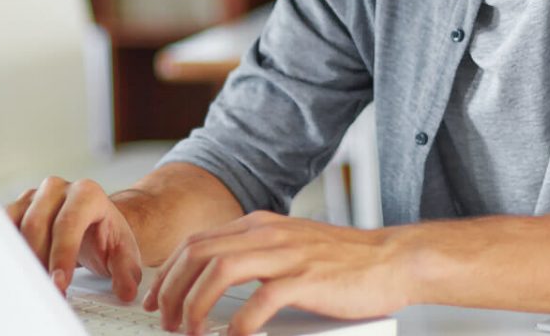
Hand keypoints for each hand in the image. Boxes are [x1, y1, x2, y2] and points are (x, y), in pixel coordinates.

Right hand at [7, 176, 142, 301]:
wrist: (94, 226)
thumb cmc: (106, 237)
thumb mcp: (123, 253)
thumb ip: (126, 271)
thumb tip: (126, 291)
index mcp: (87, 193)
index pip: (69, 222)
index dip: (62, 254)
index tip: (60, 282)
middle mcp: (58, 189)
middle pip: (37, 224)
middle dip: (39, 262)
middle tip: (44, 290)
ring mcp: (34, 197)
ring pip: (15, 225)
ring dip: (19, 257)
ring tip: (30, 282)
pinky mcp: (15, 209)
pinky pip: (0, 227)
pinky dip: (4, 250)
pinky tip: (14, 270)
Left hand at [142, 211, 410, 335]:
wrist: (392, 259)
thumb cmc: (345, 261)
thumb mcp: (293, 247)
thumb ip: (258, 256)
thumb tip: (217, 281)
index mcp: (261, 225)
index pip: (198, 242)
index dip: (169, 272)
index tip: (157, 299)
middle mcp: (269, 233)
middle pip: (199, 253)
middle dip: (172, 290)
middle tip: (166, 321)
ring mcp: (287, 254)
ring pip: (219, 271)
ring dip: (195, 305)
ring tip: (190, 332)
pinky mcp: (306, 279)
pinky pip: (260, 300)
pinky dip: (238, 324)